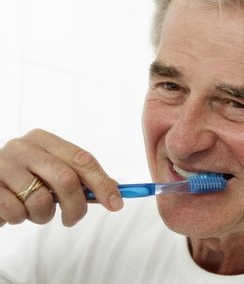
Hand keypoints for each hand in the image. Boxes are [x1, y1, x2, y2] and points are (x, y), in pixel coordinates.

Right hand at [0, 129, 122, 226]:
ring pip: (40, 200)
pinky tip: (15, 211)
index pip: (82, 159)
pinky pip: (16, 212)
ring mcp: (2, 165)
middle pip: (66, 179)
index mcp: (43, 139)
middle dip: (76, 206)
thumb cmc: (21, 180)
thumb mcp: (49, 173)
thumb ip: (80, 179)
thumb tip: (115, 191)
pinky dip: (20, 219)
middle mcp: (22, 147)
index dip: (102, 183)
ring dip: (43, 216)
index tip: (116, 204)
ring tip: (34, 212)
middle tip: (73, 220)